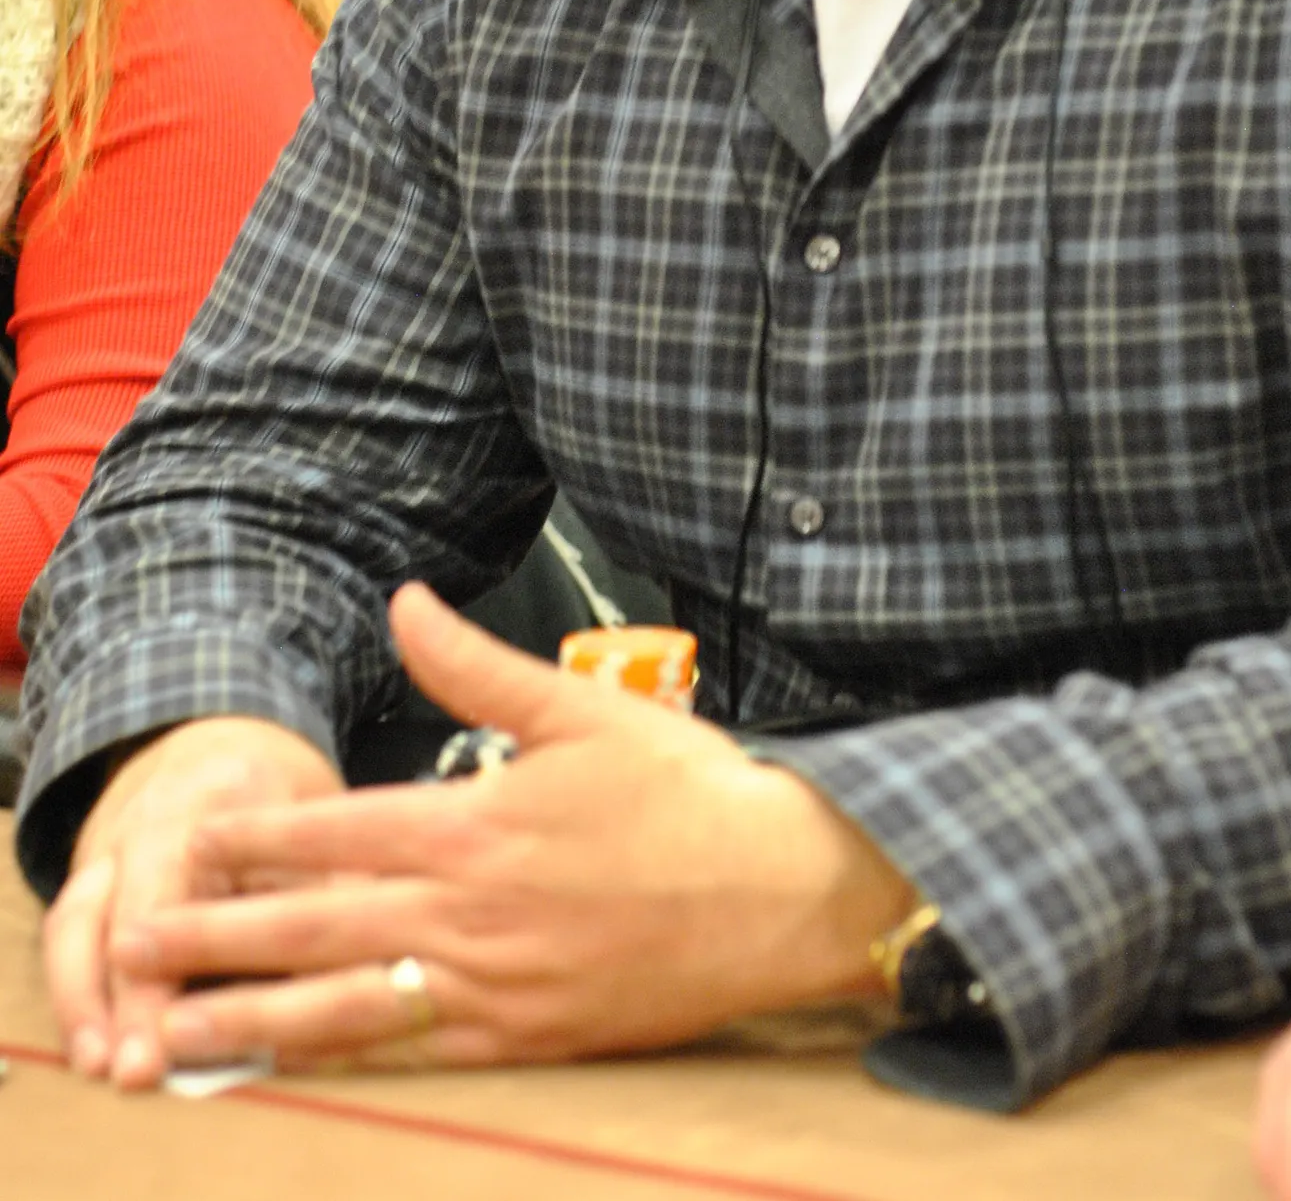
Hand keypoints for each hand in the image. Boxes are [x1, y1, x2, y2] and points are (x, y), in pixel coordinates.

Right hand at [46, 716, 340, 1088]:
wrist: (222, 746)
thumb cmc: (288, 801)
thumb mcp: (325, 827)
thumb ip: (333, 901)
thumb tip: (344, 994)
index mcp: (224, 792)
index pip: (197, 872)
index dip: (193, 949)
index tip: (189, 1026)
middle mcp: (152, 812)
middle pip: (133, 902)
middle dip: (132, 990)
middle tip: (138, 1068)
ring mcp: (110, 841)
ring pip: (80, 917)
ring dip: (85, 999)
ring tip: (100, 1066)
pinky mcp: (88, 876)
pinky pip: (68, 931)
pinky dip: (74, 991)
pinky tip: (90, 1047)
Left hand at [112, 586, 916, 1074]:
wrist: (778, 890)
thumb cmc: (685, 791)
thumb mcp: (581, 707)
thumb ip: (476, 665)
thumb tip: (404, 601)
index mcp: (472, 825)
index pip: (330, 835)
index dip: (250, 842)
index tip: (185, 844)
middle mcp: (466, 914)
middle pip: (312, 928)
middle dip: (213, 937)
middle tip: (135, 945)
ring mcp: (492, 987)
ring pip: (345, 1008)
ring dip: (251, 1018)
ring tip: (175, 1032)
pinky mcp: (526, 1041)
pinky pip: (416, 1053)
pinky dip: (347, 1062)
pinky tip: (300, 1066)